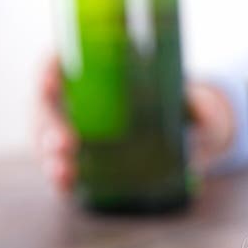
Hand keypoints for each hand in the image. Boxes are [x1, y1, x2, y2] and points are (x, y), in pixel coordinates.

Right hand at [34, 56, 234, 192]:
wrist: (190, 138)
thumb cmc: (184, 108)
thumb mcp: (194, 103)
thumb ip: (198, 105)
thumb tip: (199, 109)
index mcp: (95, 72)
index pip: (59, 63)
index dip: (48, 70)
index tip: (51, 81)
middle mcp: (77, 101)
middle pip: (48, 107)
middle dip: (50, 125)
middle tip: (66, 142)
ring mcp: (75, 133)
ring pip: (49, 142)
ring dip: (51, 157)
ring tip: (63, 171)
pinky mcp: (82, 163)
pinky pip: (64, 170)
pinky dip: (61, 179)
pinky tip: (65, 184)